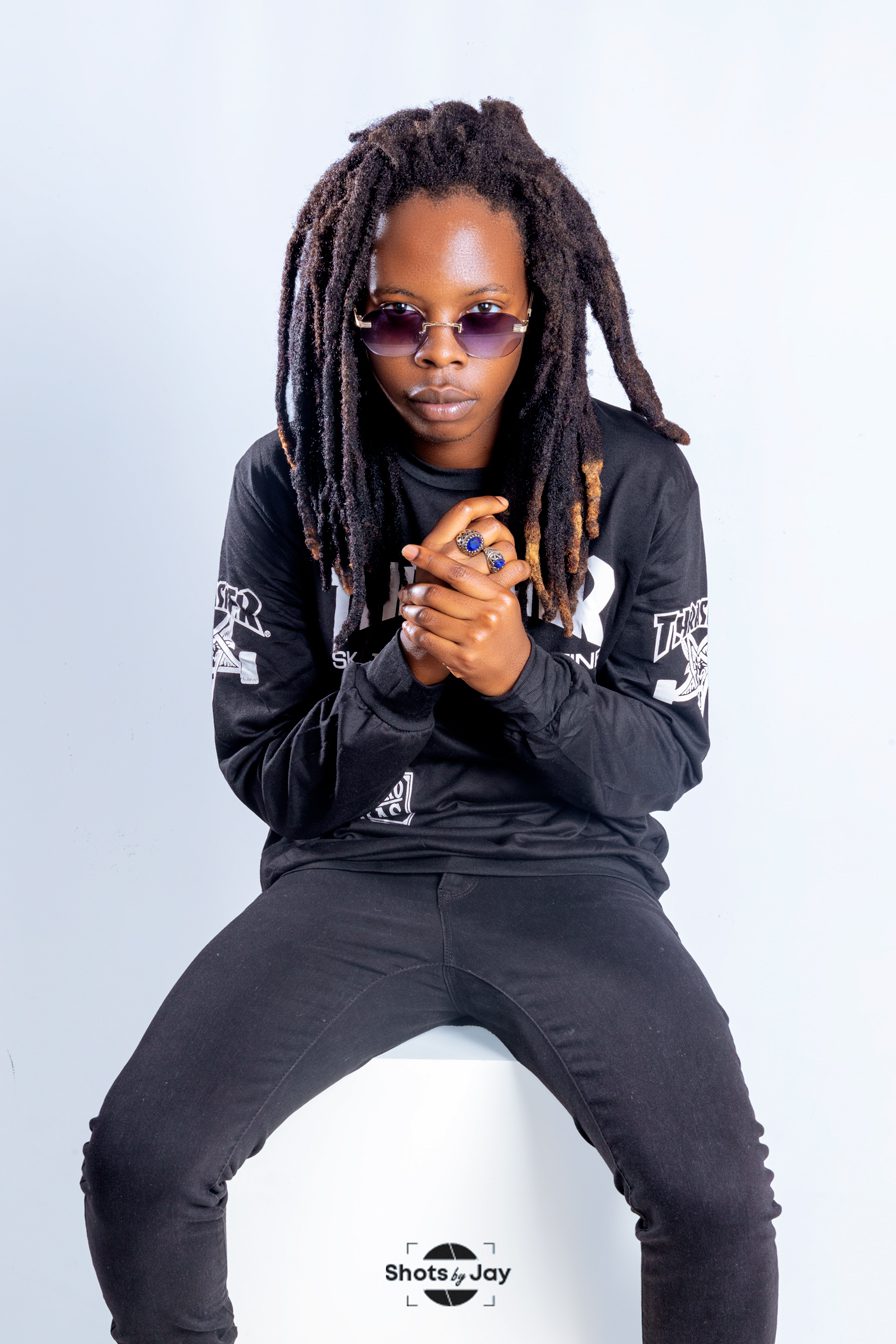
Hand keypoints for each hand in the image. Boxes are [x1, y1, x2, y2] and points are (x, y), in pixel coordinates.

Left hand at [398, 541, 532, 697]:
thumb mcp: (503, 603)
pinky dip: (412, 630)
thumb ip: (480, 584)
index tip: (409, 550)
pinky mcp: (461, 659)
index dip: (429, 559)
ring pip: (427, 616)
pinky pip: (426, 639)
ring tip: (407, 609)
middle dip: (414, 590)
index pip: (457, 573)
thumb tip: (441, 559)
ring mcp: (474, 639)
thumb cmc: (503, 630)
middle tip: (406, 591)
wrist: (515, 670)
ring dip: (410, 611)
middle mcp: (488, 616)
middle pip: (436, 594)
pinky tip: (410, 626)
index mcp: (499, 597)